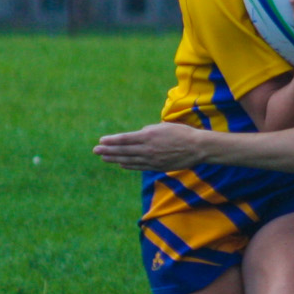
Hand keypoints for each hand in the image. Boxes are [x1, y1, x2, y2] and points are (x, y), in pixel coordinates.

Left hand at [94, 122, 210, 172]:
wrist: (197, 148)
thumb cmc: (182, 133)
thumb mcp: (163, 127)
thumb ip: (148, 131)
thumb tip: (137, 136)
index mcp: (148, 136)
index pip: (125, 139)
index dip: (112, 141)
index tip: (101, 141)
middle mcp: (147, 149)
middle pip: (123, 151)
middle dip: (108, 151)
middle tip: (95, 151)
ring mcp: (152, 159)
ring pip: (129, 160)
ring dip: (115, 159)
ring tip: (104, 158)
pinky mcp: (157, 166)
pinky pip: (139, 166)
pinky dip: (129, 165)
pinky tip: (121, 164)